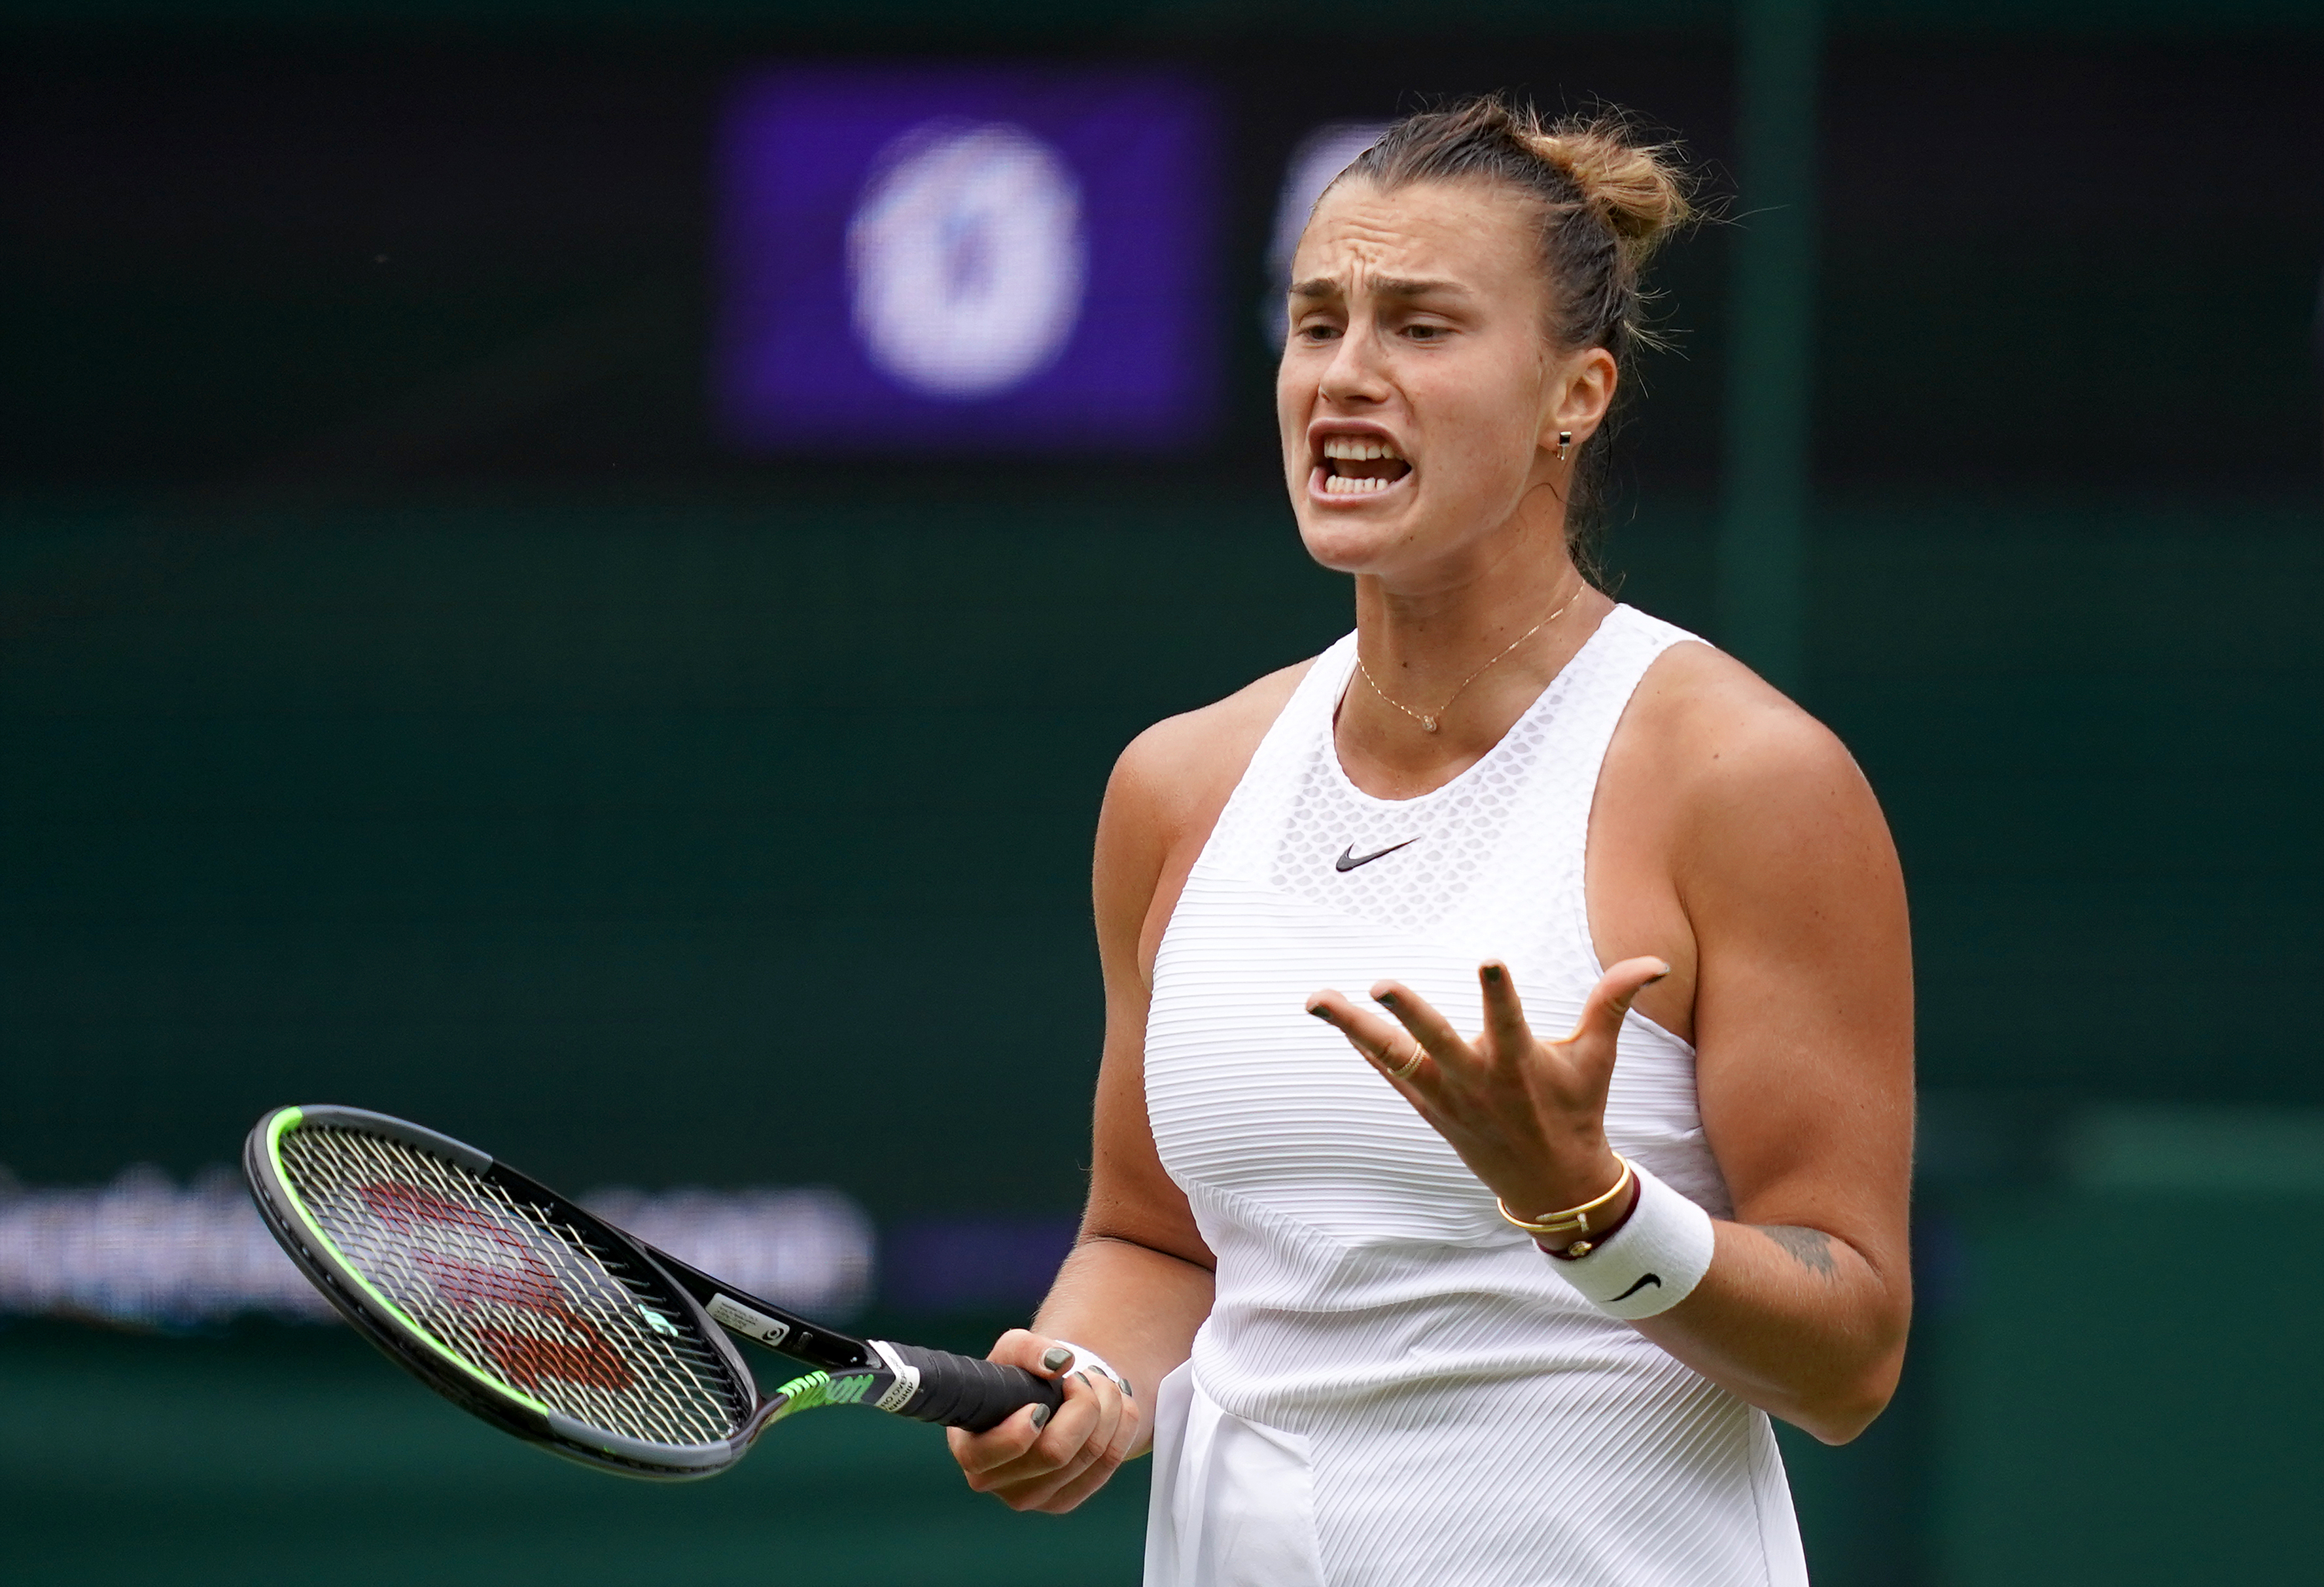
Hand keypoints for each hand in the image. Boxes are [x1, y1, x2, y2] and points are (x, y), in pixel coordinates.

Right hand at [947, 1328, 1141, 1513]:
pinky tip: (1119, 1405)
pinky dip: (1122, 1428)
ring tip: (1101, 1383)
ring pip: (1088, 1456)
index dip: (1021, 1429)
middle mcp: (994, 1482)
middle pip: (1054, 1453)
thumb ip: (1029, 1350)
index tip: (1040, 1402)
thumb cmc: (1018, 1377)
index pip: (990, 1454)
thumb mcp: (1013, 1350)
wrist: (1040, 1398)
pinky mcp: (1062, 1501)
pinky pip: (1108, 1465)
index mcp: (970, 1448)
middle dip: (1083, 1403)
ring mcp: (1030, 1497)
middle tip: (1083, 1377)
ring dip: (1108, 1409)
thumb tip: (1059, 1363)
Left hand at [1304, 956, 1669, 1221]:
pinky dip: (1361, 1046)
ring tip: (1316, 998)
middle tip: (1380, 983)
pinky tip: (1333, 1017)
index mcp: (1519, 1064)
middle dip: (1409, 1013)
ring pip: (1392, 1057)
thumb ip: (1614, 1002)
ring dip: (1353, 1028)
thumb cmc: (1576, 1111)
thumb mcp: (1597, 1058)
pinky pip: (1387, 1071)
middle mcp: (1476, 1080)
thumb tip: (1655, 962)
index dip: (1498, 991)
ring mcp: (1444, 1096)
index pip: (1509, 1020)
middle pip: (1436, 1041)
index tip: (1488, 959)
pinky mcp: (1425, 1106)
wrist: (1551, 1185)